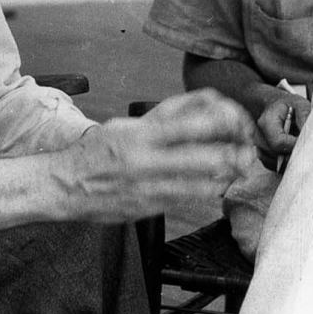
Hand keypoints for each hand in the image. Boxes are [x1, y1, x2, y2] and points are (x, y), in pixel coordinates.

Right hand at [55, 89, 258, 222]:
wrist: (66, 185)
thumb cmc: (98, 151)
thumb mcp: (127, 125)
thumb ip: (163, 118)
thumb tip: (201, 104)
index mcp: (142, 133)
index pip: (193, 123)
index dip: (224, 122)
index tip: (237, 122)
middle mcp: (148, 160)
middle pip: (206, 157)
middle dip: (234, 155)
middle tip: (247, 152)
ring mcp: (150, 187)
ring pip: (202, 184)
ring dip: (225, 176)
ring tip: (235, 169)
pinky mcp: (150, 208)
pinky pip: (188, 201)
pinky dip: (207, 193)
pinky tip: (215, 186)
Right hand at [256, 90, 311, 171]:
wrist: (275, 106)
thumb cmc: (289, 106)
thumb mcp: (300, 104)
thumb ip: (304, 117)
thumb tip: (306, 136)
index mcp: (266, 122)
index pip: (279, 143)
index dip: (295, 146)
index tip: (306, 141)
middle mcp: (258, 136)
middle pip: (278, 156)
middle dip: (294, 153)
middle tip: (305, 144)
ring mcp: (258, 147)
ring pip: (277, 164)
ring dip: (290, 158)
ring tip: (296, 144)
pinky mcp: (262, 155)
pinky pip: (275, 167)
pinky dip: (285, 162)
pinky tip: (291, 150)